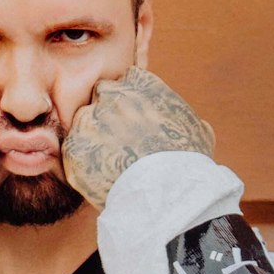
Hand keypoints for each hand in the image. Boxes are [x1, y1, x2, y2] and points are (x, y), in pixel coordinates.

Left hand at [62, 66, 213, 208]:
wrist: (167, 194)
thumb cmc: (188, 164)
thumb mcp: (199, 132)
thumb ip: (187, 119)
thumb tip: (195, 125)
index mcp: (142, 84)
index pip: (128, 80)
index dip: (132, 100)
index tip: (137, 119)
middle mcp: (113, 95)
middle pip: (102, 95)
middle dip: (109, 112)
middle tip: (120, 139)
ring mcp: (90, 119)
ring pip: (84, 121)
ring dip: (93, 136)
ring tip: (112, 161)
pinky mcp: (75, 146)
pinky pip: (73, 148)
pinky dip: (83, 160)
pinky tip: (101, 174)